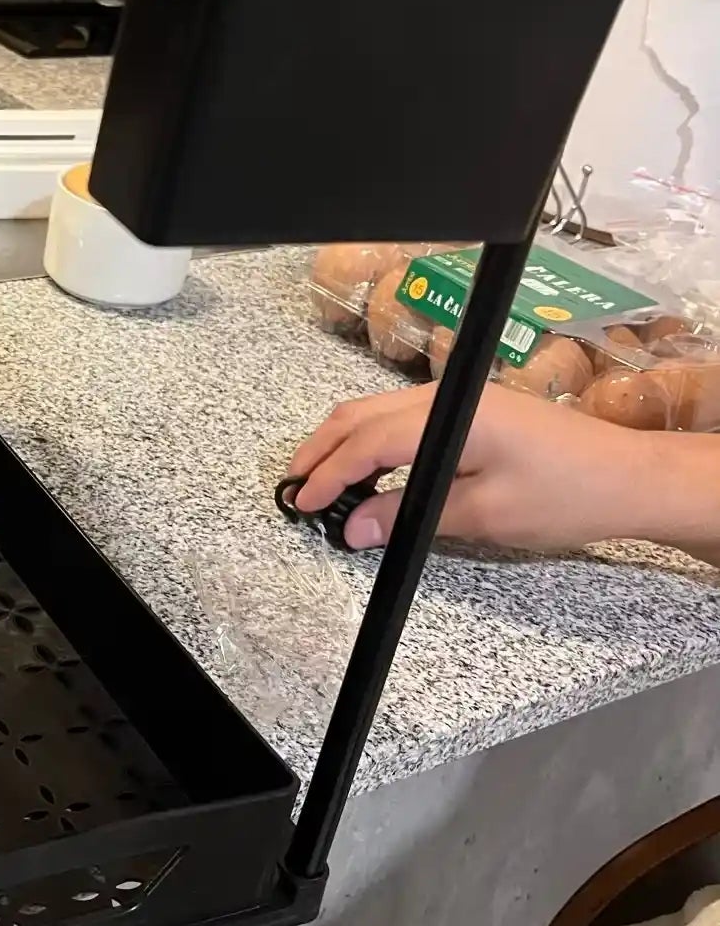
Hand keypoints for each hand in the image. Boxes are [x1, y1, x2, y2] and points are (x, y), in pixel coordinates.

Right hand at [286, 381, 667, 553]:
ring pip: (379, 411)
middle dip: (321, 450)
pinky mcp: (472, 410)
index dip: (329, 474)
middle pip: (362, 414)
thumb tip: (355, 528)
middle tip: (295, 490)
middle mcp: (447, 397)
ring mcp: (459, 400)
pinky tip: (368, 469)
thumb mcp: (484, 515)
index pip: (368, 441)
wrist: (630, 478)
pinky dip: (373, 440)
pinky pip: (403, 417)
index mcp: (449, 416)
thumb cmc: (565, 497)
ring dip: (345, 443)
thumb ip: (411, 515)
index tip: (302, 505)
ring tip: (321, 481)